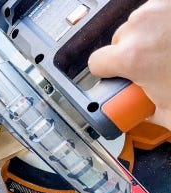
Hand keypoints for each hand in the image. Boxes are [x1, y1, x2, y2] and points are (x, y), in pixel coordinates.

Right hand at [88, 0, 170, 129]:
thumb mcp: (170, 113)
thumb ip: (144, 114)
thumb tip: (137, 115)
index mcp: (133, 56)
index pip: (96, 63)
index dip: (104, 72)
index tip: (114, 76)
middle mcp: (142, 26)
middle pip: (118, 41)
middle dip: (131, 54)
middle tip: (152, 67)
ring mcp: (158, 8)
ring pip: (139, 24)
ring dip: (149, 37)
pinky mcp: (169, 1)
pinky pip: (158, 11)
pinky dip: (164, 23)